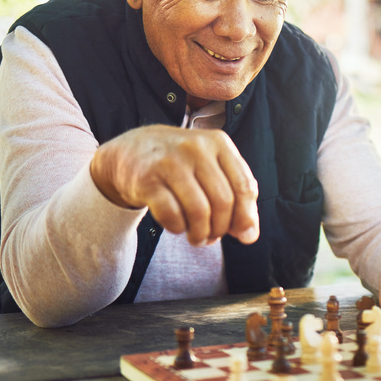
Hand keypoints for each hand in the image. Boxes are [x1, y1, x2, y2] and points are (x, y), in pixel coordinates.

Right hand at [89, 125, 258, 245]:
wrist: (131, 151)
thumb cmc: (180, 164)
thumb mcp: (211, 167)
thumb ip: (235, 196)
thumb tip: (250, 235)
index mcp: (218, 143)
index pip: (244, 186)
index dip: (246, 216)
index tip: (243, 235)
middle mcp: (196, 148)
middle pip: (223, 201)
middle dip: (221, 228)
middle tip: (213, 237)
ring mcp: (170, 162)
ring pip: (199, 211)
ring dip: (201, 233)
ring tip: (197, 238)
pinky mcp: (147, 179)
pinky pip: (172, 215)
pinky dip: (178, 228)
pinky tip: (177, 227)